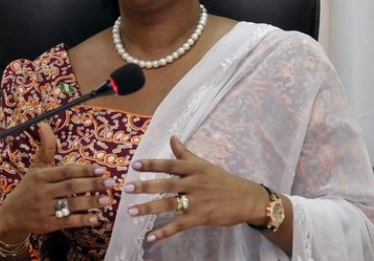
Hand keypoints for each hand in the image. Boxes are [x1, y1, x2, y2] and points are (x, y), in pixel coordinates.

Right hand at [0, 123, 114, 241]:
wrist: (11, 215)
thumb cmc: (28, 188)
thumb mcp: (35, 167)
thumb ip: (45, 148)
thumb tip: (43, 124)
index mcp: (41, 176)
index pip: (66, 171)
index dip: (84, 170)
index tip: (101, 169)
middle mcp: (43, 192)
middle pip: (71, 187)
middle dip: (92, 185)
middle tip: (111, 183)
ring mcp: (45, 209)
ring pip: (71, 205)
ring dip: (90, 202)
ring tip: (107, 200)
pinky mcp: (48, 225)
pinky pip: (68, 222)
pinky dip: (82, 221)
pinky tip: (96, 218)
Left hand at [124, 135, 268, 241]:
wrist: (246, 199)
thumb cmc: (222, 180)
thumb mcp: (204, 164)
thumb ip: (185, 153)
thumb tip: (172, 136)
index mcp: (194, 169)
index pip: (169, 165)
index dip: (152, 164)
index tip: (135, 165)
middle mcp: (194, 183)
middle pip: (166, 184)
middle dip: (145, 186)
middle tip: (126, 188)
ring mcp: (197, 201)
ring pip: (169, 204)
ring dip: (149, 209)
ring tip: (131, 212)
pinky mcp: (200, 217)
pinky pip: (179, 225)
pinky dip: (164, 232)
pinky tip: (151, 237)